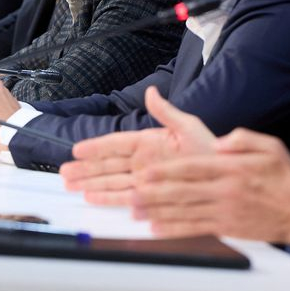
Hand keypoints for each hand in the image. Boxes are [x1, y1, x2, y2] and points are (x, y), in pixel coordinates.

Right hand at [60, 86, 214, 204]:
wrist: (225, 174)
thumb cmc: (209, 149)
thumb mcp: (188, 126)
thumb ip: (166, 112)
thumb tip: (152, 92)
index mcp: (147, 142)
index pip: (115, 144)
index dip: (95, 147)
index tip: (77, 149)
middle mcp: (142, 162)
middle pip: (107, 166)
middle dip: (85, 170)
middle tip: (64, 172)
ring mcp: (144, 179)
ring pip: (111, 182)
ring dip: (90, 184)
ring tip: (70, 186)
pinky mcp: (150, 195)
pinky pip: (125, 197)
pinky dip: (109, 198)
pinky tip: (92, 198)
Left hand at [131, 123, 289, 247]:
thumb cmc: (285, 178)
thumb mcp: (270, 146)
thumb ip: (242, 139)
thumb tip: (220, 142)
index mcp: (232, 167)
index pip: (192, 167)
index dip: (166, 170)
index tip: (146, 171)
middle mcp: (226, 190)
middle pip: (182, 191)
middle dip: (153, 193)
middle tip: (131, 194)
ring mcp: (225, 211)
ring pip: (184, 211)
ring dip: (157, 212)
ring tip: (134, 211)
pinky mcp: (227, 227)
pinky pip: (195, 228)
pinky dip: (174, 229)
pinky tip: (157, 228)